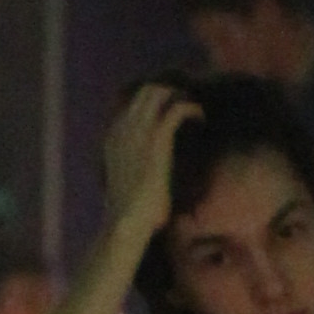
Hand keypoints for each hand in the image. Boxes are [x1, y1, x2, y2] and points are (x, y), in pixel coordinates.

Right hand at [101, 81, 190, 240]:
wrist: (125, 222)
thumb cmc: (129, 211)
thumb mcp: (124, 181)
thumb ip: (132, 164)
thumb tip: (146, 166)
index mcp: (113, 136)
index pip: (133, 103)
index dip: (156, 102)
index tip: (172, 111)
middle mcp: (123, 128)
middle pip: (147, 91)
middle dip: (170, 93)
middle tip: (186, 107)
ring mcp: (138, 132)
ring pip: (161, 93)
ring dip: (181, 97)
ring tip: (194, 111)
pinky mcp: (157, 140)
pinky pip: (177, 108)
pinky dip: (192, 109)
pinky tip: (201, 119)